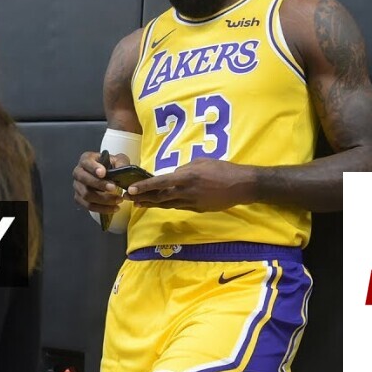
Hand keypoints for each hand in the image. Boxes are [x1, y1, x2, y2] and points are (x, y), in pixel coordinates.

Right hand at [72, 151, 130, 213]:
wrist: (108, 177)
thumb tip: (121, 170)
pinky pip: (88, 206)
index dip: (93, 168)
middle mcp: (78, 172)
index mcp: (86, 159)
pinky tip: (114, 208)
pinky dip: (102, 208)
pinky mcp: (79, 198)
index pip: (86, 162)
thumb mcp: (119, 160)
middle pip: (84, 179)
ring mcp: (77, 186)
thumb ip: (121, 163)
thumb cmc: (111, 166)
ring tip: (118, 200)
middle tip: (113, 188)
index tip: (103, 173)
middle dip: (99, 184)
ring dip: (103, 199)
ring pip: (86, 195)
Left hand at [126, 159, 254, 211]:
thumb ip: (184, 169)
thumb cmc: (223, 169)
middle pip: (160, 197)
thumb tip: (173, 175)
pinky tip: (160, 205)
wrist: (242, 186)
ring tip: (139, 203)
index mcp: (187, 177)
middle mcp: (187, 192)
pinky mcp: (198, 210)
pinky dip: (168, 205)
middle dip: (143, 198)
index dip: (145, 187)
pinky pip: (180, 207)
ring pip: (168, 205)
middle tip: (129, 198)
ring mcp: (193, 203)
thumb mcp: (201, 162)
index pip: (161, 183)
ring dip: (153, 204)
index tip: (132, 190)